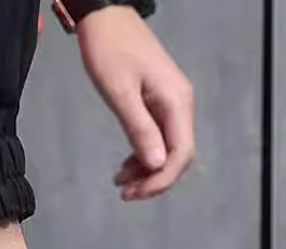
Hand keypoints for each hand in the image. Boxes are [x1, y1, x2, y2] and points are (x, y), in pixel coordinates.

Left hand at [77, 6, 194, 200]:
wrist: (105, 15)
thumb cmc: (109, 49)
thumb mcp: (120, 92)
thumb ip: (140, 129)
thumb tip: (157, 166)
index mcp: (176, 103)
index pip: (180, 155)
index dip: (161, 180)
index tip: (135, 193)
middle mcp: (180, 107)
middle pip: (178, 157)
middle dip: (154, 180)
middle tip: (126, 193)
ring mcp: (170, 105)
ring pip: (167, 151)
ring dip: (147, 171)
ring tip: (121, 183)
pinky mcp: (157, 104)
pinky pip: (157, 139)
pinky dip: (143, 156)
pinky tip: (125, 167)